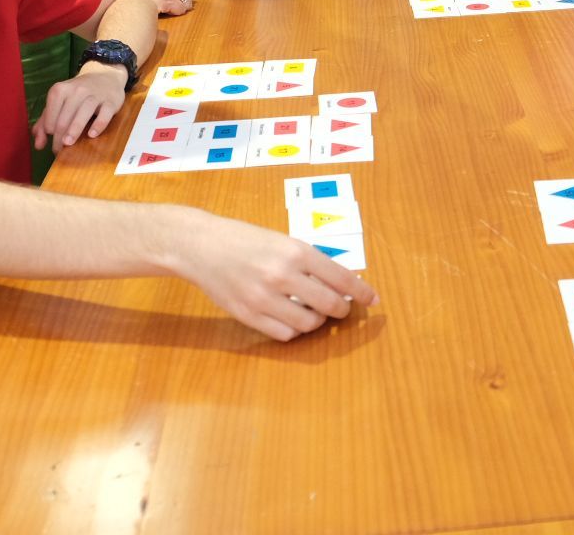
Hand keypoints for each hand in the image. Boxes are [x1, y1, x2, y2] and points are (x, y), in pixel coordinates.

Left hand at [34, 64, 126, 150]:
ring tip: (68, 144)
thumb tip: (38, 145)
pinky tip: (92, 135)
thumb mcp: (59, 103)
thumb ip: (45, 122)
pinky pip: (104, 114)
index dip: (48, 130)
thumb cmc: (78, 95)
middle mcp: (76, 90)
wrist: (105, 77)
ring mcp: (94, 95)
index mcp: (60, 90)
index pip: (50, 115)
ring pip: (83, 112)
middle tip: (58, 151)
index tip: (52, 139)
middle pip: (65, 117)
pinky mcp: (111, 101)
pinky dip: (98, 124)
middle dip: (59, 136)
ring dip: (74, 129)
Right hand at [139, 0, 194, 15]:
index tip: (176, 3)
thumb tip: (189, 0)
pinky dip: (174, 13)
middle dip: (182, 5)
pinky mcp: (167, 0)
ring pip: (186, 5)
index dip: (184, 0)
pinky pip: (180, 10)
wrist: (133, 0)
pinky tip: (164, 10)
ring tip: (165, 8)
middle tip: (169, 6)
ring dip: (177, 9)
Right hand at [181, 212, 377, 340]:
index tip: (372, 299)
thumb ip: (309, 262)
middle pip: (329, 305)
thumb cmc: (245, 240)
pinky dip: (294, 330)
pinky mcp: (248, 315)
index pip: (341, 278)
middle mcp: (283, 274)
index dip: (361, 292)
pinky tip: (291, 318)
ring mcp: (264, 297)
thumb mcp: (283, 240)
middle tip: (339, 309)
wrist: (202, 246)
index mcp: (296, 251)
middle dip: (340, 310)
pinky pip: (284, 334)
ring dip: (316, 321)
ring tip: (311, 312)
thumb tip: (341, 284)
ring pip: (308, 324)